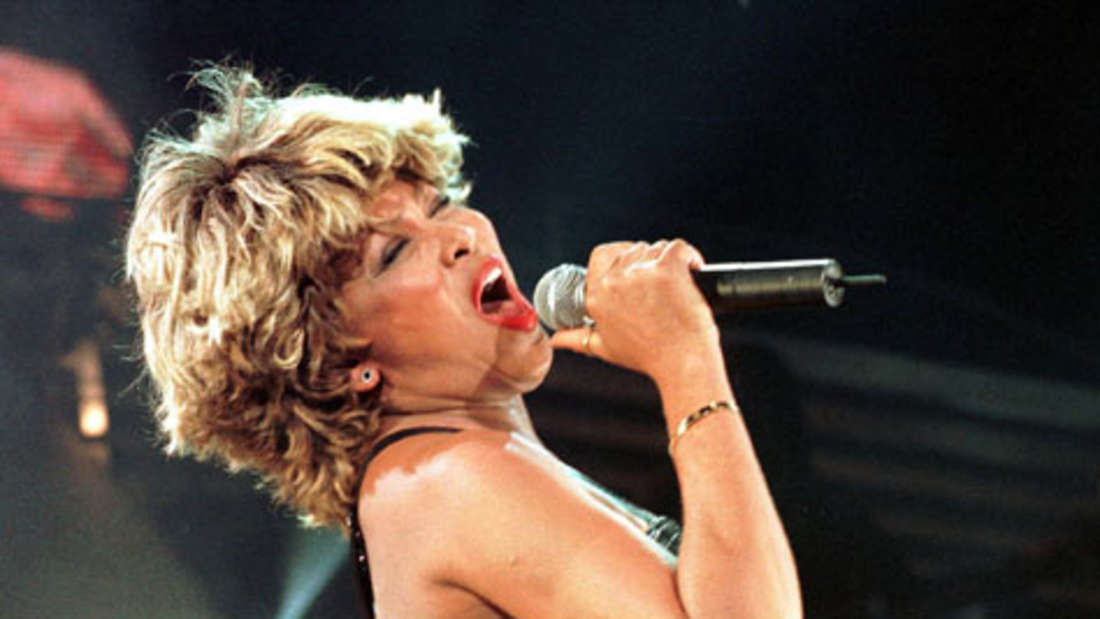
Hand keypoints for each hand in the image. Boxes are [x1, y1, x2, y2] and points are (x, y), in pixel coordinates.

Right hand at [550, 239, 719, 381]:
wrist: (682, 364)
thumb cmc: (646, 356)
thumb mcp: (604, 347)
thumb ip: (576, 338)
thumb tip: (555, 340)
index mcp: (596, 295)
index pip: (602, 254)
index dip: (622, 256)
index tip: (638, 269)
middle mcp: (614, 281)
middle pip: (633, 249)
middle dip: (649, 263)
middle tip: (663, 287)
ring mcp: (640, 272)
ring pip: (657, 248)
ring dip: (669, 263)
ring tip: (677, 288)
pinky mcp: (667, 268)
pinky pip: (679, 247)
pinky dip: (690, 257)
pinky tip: (693, 272)